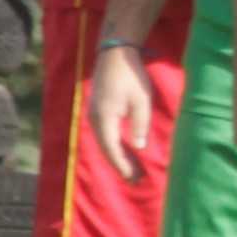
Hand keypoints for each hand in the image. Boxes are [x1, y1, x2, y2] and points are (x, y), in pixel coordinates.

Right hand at [89, 43, 157, 183]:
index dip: (123, 165)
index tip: (133, 179)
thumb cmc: (131, 76)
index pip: (112, 149)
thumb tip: (138, 148)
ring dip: (118, 157)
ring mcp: (94, 115)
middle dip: (121, 166)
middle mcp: (95, 119)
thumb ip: (140, 124)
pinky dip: (114, 147)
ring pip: (105, 143)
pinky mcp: (98, 112)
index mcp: (105, 118)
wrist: (115, 55)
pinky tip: (125, 153)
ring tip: (132, 171)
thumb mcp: (141, 101)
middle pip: (106, 149)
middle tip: (136, 181)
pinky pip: (105, 135)